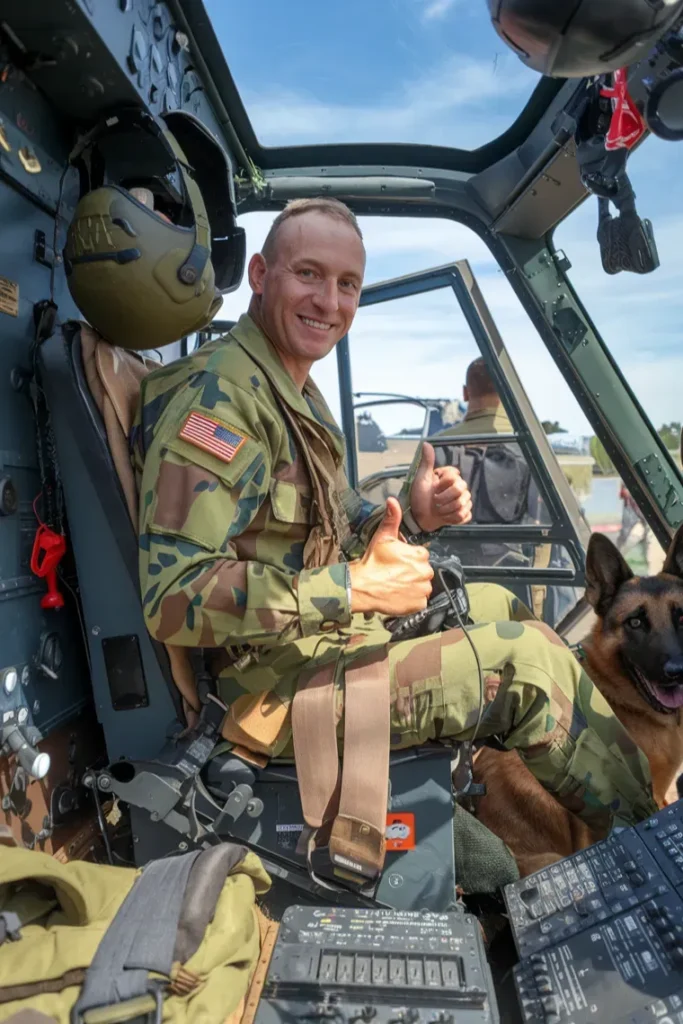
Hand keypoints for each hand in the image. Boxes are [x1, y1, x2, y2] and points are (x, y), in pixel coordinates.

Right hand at [349, 497, 433, 615]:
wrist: (363, 586)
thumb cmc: (372, 561)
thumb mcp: (382, 537)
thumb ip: (392, 518)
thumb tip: (393, 500)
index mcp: (420, 555)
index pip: (421, 556)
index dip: (408, 559)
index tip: (397, 563)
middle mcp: (426, 572)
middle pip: (423, 572)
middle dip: (412, 573)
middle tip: (395, 575)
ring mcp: (423, 590)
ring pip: (422, 587)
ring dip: (413, 587)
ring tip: (396, 585)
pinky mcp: (419, 604)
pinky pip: (420, 602)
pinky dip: (411, 600)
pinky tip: (399, 595)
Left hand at [409, 442, 472, 532]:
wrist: (419, 518)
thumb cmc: (419, 497)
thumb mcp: (421, 479)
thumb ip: (427, 462)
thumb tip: (426, 443)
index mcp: (450, 478)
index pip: (454, 477)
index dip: (442, 485)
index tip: (433, 489)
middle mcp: (459, 487)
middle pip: (460, 490)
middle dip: (445, 499)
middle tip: (435, 502)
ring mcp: (463, 501)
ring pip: (463, 504)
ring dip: (447, 510)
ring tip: (439, 510)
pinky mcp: (464, 514)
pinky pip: (465, 515)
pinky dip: (453, 519)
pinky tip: (446, 518)